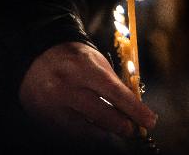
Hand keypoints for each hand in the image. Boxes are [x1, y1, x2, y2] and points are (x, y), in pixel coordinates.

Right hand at [19, 42, 156, 138]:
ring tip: (113, 126)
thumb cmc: (75, 58)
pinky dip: (87, 131)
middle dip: (122, 126)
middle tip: (132, 129)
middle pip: (101, 115)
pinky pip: (72, 132)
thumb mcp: (98, 63)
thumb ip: (114, 85)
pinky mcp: (45, 116)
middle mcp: (67, 86)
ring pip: (86, 129)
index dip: (135, 110)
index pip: (115, 93)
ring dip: (105, 131)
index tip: (149, 121)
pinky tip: (94, 126)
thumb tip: (133, 109)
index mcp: (84, 68)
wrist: (39, 56)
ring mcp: (53, 103)